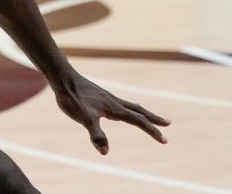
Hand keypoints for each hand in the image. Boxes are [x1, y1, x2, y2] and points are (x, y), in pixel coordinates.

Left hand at [52, 70, 169, 154]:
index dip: (152, 131)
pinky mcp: (99, 95)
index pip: (138, 121)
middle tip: (168, 124)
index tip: (165, 140)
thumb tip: (105, 152)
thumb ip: (96, 134)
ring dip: (142, 112)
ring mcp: (107, 97)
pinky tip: (120, 109)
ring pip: (130, 105)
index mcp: (115, 108)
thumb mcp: (84, 118)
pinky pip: (119, 103)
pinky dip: (127, 108)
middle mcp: (114, 102)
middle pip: (139, 111)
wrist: (63, 78)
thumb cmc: (73, 98)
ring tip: (150, 116)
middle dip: (153, 119)